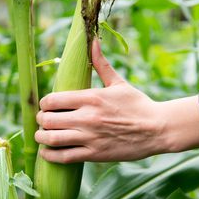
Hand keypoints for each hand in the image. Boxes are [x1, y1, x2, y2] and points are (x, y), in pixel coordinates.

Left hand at [35, 39, 198, 163]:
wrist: (157, 129)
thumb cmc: (138, 104)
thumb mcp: (119, 83)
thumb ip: (101, 64)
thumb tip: (93, 41)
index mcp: (91, 97)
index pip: (52, 100)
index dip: (44, 103)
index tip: (46, 105)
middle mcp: (87, 117)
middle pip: (48, 119)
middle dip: (41, 120)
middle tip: (43, 120)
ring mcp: (90, 137)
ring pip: (52, 139)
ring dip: (41, 137)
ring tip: (42, 135)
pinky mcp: (95, 154)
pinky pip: (64, 157)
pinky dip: (50, 155)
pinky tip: (47, 152)